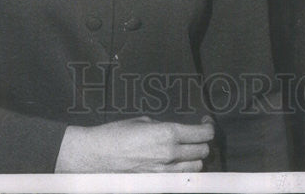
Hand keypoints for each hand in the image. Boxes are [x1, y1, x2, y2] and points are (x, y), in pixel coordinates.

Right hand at [54, 115, 213, 171]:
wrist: (96, 155)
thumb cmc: (116, 134)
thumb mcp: (143, 121)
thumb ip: (163, 126)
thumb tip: (173, 130)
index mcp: (168, 133)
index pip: (203, 134)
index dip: (208, 128)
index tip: (206, 124)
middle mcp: (170, 153)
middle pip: (202, 151)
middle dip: (202, 143)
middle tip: (197, 136)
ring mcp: (164, 171)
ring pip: (195, 167)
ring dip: (194, 158)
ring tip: (187, 151)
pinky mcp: (156, 182)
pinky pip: (179, 177)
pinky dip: (183, 171)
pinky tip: (176, 163)